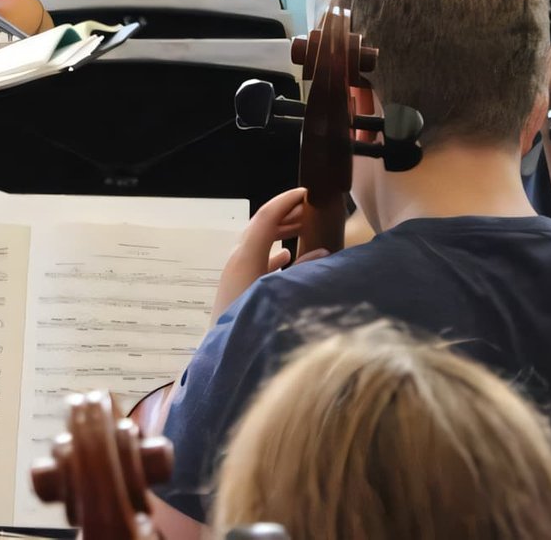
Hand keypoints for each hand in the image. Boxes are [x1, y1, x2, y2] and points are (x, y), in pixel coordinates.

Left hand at [210, 187, 327, 319]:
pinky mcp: (238, 288)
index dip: (285, 202)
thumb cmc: (253, 326)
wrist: (226, 358)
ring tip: (305, 227)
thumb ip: (304, 273)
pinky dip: (274, 252)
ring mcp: (236, 274)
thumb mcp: (282, 296)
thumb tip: (324, 253)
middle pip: (261, 227)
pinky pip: (258, 260)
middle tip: (310, 207)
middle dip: (285, 214)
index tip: (306, 193)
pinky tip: (289, 256)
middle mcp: (237, 261)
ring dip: (280, 232)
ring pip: (259, 243)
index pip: (265, 218)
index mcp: (245, 258)